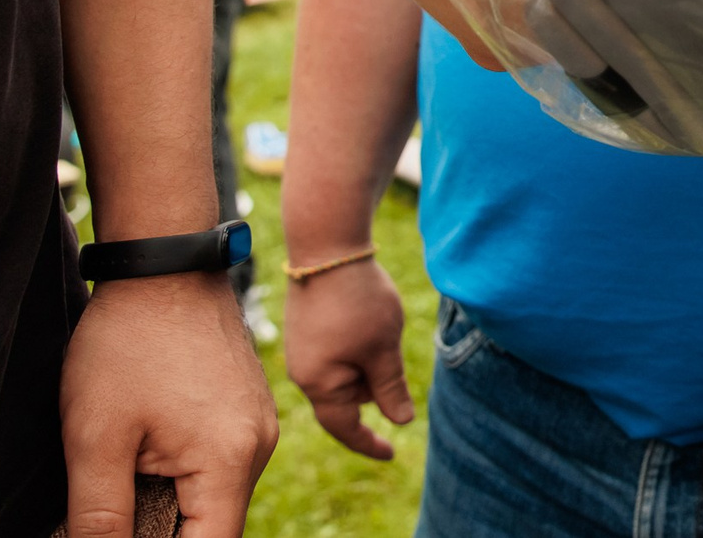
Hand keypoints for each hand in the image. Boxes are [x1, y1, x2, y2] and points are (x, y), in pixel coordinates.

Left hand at [61, 271, 276, 537]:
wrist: (163, 262)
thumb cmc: (127, 343)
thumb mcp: (95, 438)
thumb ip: (99, 517)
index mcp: (230, 460)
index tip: (119, 536)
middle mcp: (258, 447)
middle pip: (212, 527)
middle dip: (159, 532)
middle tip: (106, 511)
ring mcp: (257, 425)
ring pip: (212, 497)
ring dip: (167, 506)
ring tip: (120, 477)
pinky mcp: (245, 408)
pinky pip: (217, 465)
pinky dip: (179, 477)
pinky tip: (141, 454)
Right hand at [285, 257, 414, 458]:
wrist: (326, 247)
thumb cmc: (358, 301)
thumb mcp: (383, 348)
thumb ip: (390, 388)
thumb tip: (400, 421)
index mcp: (319, 384)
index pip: (345, 428)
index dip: (370, 443)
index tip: (392, 454)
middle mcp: (303, 372)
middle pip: (346, 400)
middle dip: (374, 387)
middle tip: (391, 350)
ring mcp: (302, 350)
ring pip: (344, 374)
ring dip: (367, 364)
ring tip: (380, 326)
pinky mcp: (306, 329)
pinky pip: (336, 354)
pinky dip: (358, 348)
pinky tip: (368, 319)